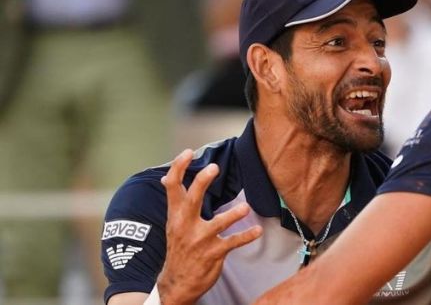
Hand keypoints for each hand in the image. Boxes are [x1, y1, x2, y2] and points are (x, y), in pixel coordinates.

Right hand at [157, 150, 262, 304]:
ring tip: (245, 208)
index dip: (178, 168)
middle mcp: (185, 225)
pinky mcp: (214, 253)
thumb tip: (166, 178)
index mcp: (175, 215)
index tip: (188, 152)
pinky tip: (258, 231)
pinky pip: (233, 242)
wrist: (177, 283)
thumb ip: (176, 202)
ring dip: (233, 215)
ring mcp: (200, 240)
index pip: (172, 187)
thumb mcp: (173, 224)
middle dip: (202, 182)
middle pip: (192, 198)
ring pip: (217, 223)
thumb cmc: (179, 247)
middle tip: (214, 168)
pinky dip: (247, 236)